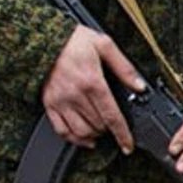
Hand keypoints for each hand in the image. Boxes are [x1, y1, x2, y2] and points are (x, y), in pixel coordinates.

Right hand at [42, 25, 145, 152]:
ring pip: (81, 131)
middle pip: (98, 126)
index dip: (122, 134)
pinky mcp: (49, 104)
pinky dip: (75, 138)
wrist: (43, 38)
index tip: (128, 145)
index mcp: (92, 82)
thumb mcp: (104, 45)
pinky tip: (84, 138)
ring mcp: (61, 101)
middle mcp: (75, 95)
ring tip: (102, 131)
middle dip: (110, 130)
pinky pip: (61, 130)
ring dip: (94, 135)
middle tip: (116, 127)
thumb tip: (139, 86)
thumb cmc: (73, 40)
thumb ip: (124, 67)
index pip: (112, 116)